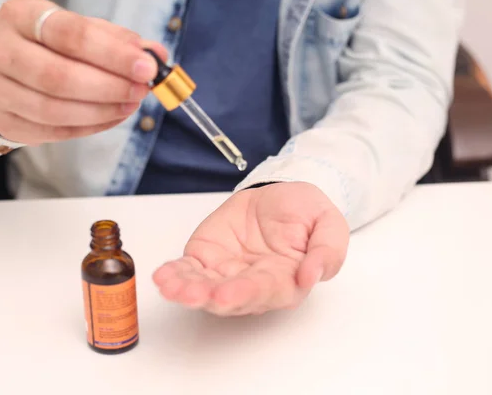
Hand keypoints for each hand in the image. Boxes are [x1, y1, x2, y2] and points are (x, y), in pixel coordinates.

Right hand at [0, 0, 166, 144]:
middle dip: (109, 87)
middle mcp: (0, 49)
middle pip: (58, 76)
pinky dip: (90, 127)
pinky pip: (53, 131)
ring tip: (129, 105)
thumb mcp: (84, 32)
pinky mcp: (4, 120)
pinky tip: (111, 117)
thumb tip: (156, 54)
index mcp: (21, 15)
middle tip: (140, 91)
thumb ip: (119, 41)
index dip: (112, 54)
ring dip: (101, 111)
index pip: (69, 34)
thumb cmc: (53, 47)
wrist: (8, 70)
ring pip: (53, 109)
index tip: (146, 67)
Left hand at [152, 182, 349, 315]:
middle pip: (230, 297)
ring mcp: (226, 274)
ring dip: (186, 290)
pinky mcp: (205, 259)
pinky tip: (163, 276)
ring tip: (170, 286)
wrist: (279, 194)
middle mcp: (252, 285)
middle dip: (209, 297)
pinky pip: (188, 271)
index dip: (245, 293)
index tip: (226, 293)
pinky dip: (174, 274)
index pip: (265, 291)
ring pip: (204, 289)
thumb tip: (311, 276)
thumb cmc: (306, 213)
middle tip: (192, 295)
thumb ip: (327, 250)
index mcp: (285, 281)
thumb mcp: (329, 223)